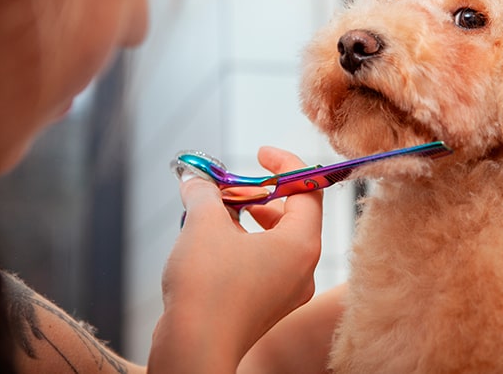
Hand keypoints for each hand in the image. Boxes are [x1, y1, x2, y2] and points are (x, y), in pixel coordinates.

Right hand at [148, 147, 322, 373]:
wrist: (194, 349)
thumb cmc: (206, 287)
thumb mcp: (204, 224)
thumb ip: (205, 193)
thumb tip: (196, 181)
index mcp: (303, 244)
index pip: (308, 190)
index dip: (286, 165)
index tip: (261, 153)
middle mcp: (303, 268)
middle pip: (291, 215)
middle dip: (259, 193)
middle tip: (229, 186)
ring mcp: (287, 291)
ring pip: (275, 240)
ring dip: (247, 219)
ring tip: (214, 212)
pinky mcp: (267, 306)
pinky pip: (263, 263)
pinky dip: (243, 245)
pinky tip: (212, 241)